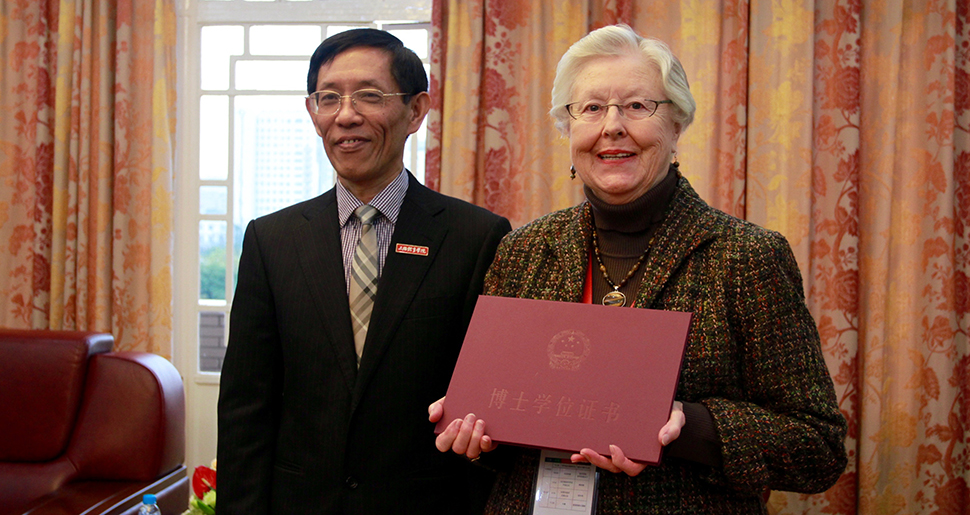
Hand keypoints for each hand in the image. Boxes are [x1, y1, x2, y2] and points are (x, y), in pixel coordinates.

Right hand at [428, 396, 495, 458]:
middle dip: (465, 433)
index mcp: (447, 436)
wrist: (480, 398)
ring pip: (471, 452)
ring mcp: (473, 446)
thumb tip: (433, 418)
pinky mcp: (487, 445)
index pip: (442, 444)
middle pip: (458, 448)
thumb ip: (435, 408)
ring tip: (480, 422)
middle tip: (471, 416)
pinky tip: (486, 436)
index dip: (449, 435)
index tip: (457, 421)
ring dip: (475, 438)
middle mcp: (460, 443)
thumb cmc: (459, 402)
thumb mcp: (445, 402)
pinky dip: (485, 444)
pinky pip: (485, 450)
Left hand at [568, 400, 685, 476]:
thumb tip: (663, 439)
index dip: (621, 461)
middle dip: (599, 460)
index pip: (632, 467)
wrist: (664, 408)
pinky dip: (587, 455)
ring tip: (579, 452)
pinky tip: (576, 453)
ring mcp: (621, 449)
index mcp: (646, 455)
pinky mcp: (612, 441)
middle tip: (586, 450)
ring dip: (590, 459)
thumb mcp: (677, 419)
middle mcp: (632, 455)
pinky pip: (599, 451)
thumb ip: (673, 428)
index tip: (613, 448)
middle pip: (613, 466)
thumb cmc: (670, 415)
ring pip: (604, 461)